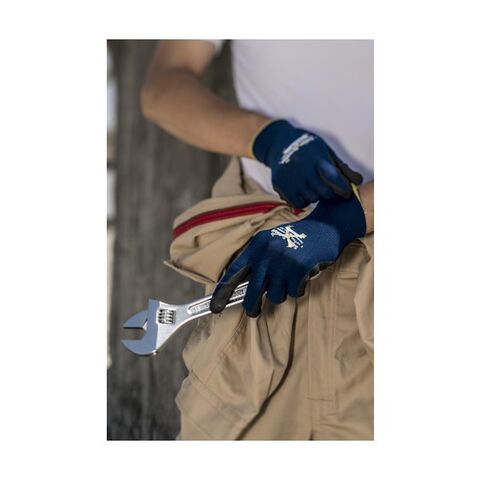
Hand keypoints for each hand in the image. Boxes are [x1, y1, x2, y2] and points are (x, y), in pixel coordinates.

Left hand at [210, 192, 365, 316]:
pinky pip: (294, 292)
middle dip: (252, 306)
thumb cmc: (296, 239)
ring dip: (283, 293)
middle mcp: (266, 253)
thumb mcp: (271, 243)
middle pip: (253, 291)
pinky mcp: (299, 268)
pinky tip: (304, 276)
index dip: (223, 291)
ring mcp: (283, 261)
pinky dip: (299, 288)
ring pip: (275, 295)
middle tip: (253, 311)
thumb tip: (245, 289)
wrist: (325, 227)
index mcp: (256, 246)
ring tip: (290, 280)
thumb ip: (258, 261)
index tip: (215, 307)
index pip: (234, 272)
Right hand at [251, 120, 362, 207]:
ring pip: (311, 199)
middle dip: (330, 193)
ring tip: (313, 187)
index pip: (333, 178)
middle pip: (324, 193)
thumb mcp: (326, 151)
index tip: (346, 192)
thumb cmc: (308, 147)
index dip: (343, 189)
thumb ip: (341, 168)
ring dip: (315, 196)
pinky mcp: (279, 185)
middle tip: (329, 189)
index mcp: (316, 157)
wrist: (279, 142)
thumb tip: (358, 181)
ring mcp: (289, 177)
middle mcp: (302, 167)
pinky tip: (302, 191)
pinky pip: (297, 203)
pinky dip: (302, 200)